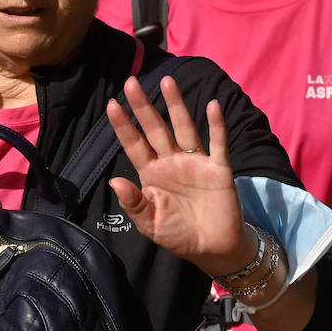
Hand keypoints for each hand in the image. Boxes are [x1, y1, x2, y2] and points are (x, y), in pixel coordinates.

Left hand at [106, 76, 245, 275]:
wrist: (213, 249)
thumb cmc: (178, 235)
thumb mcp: (150, 224)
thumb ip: (134, 203)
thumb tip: (114, 181)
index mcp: (151, 174)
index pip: (134, 145)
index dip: (123, 126)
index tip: (112, 104)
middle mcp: (171, 162)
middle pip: (155, 129)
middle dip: (143, 107)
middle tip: (131, 82)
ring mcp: (194, 162)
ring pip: (184, 128)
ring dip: (176, 105)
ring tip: (167, 81)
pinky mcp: (218, 168)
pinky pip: (217, 143)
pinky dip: (216, 125)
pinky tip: (213, 106)